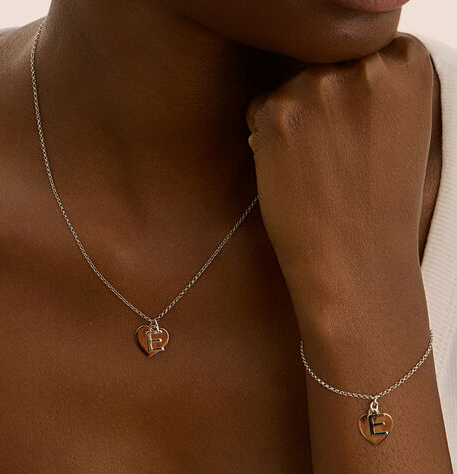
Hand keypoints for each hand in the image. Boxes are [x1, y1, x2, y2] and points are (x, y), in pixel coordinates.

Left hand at [246, 35, 433, 320]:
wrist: (353, 257)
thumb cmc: (380, 206)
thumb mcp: (400, 131)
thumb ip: (375, 90)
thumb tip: (333, 69)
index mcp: (408, 67)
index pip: (364, 52)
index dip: (351, 91)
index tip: (353, 120)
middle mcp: (364, 67)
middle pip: (322, 65)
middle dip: (320, 101)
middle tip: (331, 151)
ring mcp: (318, 88)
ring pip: (289, 86)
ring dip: (293, 117)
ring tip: (314, 165)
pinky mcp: (278, 114)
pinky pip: (261, 110)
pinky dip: (268, 135)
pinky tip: (290, 168)